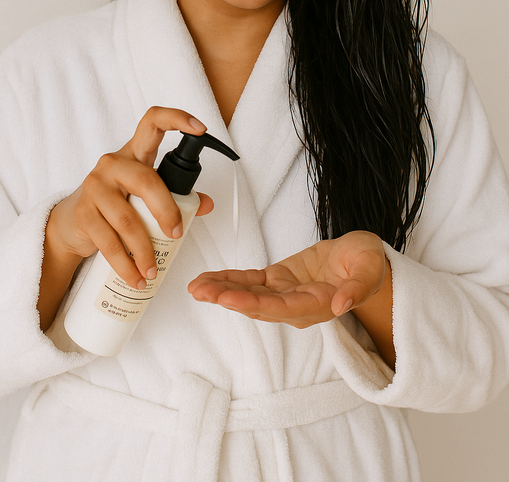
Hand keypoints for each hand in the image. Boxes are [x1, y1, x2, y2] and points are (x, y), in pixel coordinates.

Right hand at [46, 107, 213, 291]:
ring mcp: (95, 187)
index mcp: (134, 153)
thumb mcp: (145, 195)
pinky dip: (125, 264)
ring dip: (145, 250)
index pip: (153, 122)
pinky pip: (109, 242)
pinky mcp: (83, 213)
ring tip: (154, 270)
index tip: (201, 128)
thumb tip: (207, 205)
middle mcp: (113, 164)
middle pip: (147, 181)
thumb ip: (177, 196)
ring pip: (127, 219)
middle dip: (167, 211)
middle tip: (177, 236)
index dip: (177, 119)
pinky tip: (136, 277)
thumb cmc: (116, 204)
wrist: (70, 224)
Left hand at [188, 231, 386, 327]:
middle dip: (227, 298)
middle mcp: (297, 306)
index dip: (253, 303)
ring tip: (196, 287)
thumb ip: (357, 289)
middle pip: (258, 305)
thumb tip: (341, 306)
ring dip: (222, 290)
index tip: (229, 298)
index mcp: (318, 305)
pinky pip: (250, 281)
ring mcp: (285, 294)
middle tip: (201, 292)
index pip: (281, 308)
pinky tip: (208, 280)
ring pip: (249, 294)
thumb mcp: (370, 270)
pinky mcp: (278, 280)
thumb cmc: (368, 263)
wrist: (363, 258)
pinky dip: (229, 279)